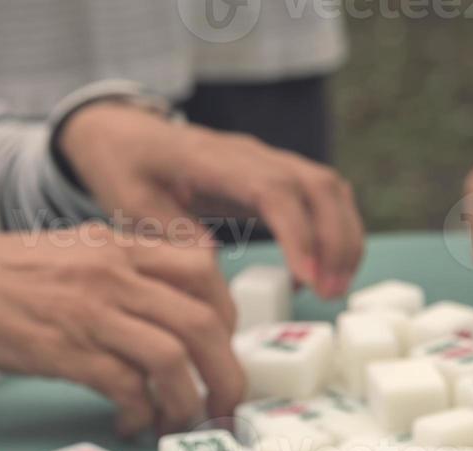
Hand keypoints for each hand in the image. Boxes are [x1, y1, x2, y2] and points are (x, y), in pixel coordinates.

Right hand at [0, 226, 243, 436]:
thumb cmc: (7, 275)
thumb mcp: (80, 253)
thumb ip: (130, 274)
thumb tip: (177, 314)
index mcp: (122, 247)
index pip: (205, 271)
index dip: (229, 315)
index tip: (224, 347)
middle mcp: (115, 275)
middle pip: (204, 324)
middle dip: (227, 374)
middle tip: (226, 404)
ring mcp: (91, 313)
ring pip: (174, 360)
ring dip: (189, 402)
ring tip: (182, 423)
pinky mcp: (65, 352)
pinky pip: (127, 389)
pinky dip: (141, 414)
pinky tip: (134, 424)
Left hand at [59, 103, 363, 297]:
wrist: (127, 136)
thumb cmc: (127, 170)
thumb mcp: (132, 206)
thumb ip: (172, 235)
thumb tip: (213, 266)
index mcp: (212, 159)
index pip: (273, 190)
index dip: (297, 233)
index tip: (306, 278)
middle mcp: (253, 153)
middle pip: (319, 186)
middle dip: (336, 242)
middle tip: (331, 292)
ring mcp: (272, 161)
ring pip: (331, 190)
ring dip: (345, 240)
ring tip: (335, 287)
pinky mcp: (280, 176)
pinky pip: (326, 198)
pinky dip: (336, 235)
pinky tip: (320, 272)